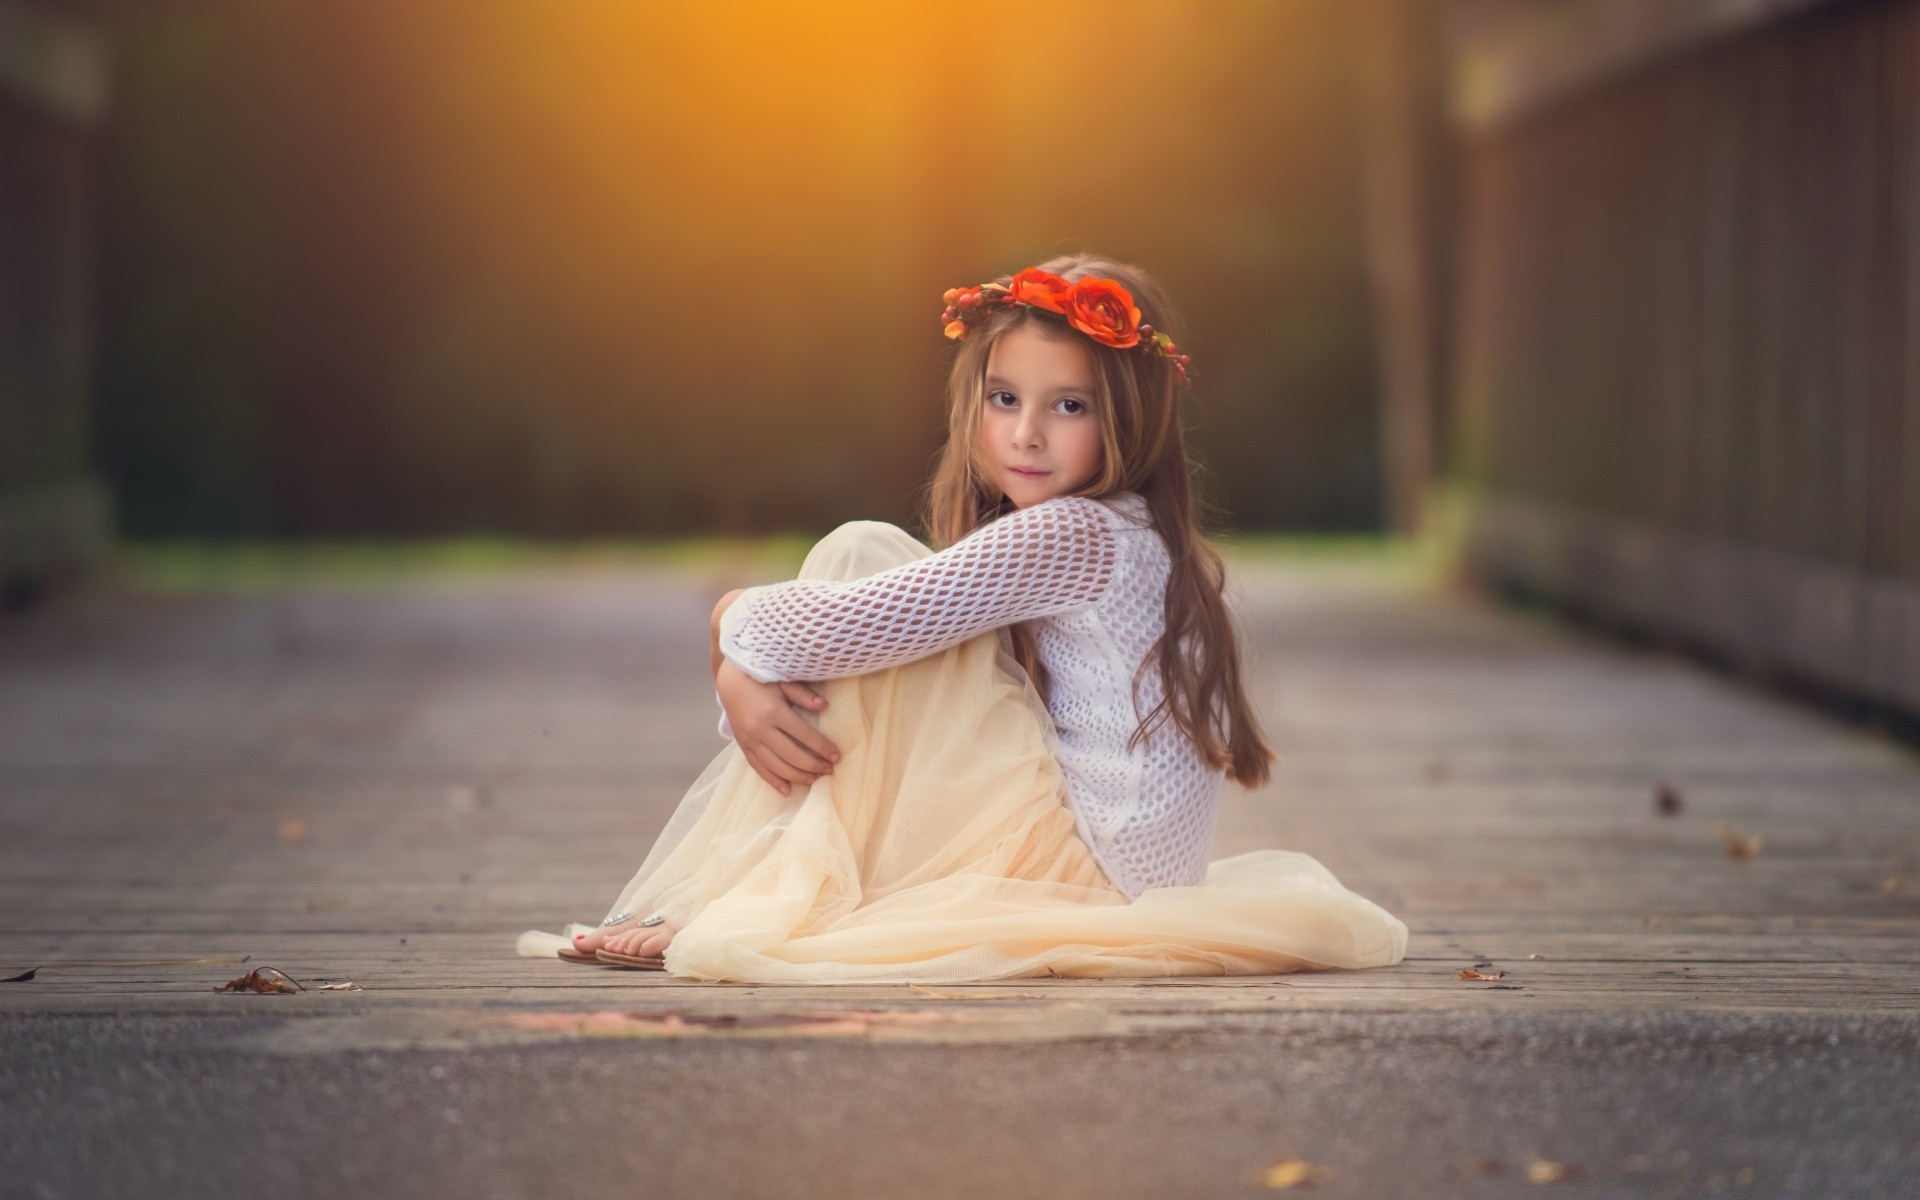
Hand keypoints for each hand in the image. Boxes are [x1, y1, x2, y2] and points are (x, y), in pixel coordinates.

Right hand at [715, 659, 840, 795]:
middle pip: (792, 754)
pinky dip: (773, 781)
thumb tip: (824, 706)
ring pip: (776, 766)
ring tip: (814, 780)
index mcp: (774, 712)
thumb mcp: (783, 682)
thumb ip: (803, 694)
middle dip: (813, 765)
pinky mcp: (743, 747)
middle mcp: (761, 729)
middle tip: (829, 770)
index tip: (836, 756)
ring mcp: (750, 740)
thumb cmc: (762, 680)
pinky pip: (758, 768)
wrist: (731, 683)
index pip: (804, 734)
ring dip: (797, 776)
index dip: (822, 747)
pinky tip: (787, 789)